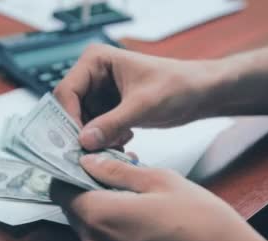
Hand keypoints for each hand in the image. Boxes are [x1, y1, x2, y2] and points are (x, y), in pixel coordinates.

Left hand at [50, 154, 267, 240]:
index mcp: (99, 217)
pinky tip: (137, 207)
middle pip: (70, 207)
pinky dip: (109, 220)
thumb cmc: (201, 220)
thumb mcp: (159, 181)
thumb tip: (88, 161)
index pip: (59, 189)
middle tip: (111, 165)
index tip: (84, 155)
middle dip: (83, 184)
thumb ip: (117, 171)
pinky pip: (101, 238)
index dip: (67, 169)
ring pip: (86, 222)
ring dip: (97, 201)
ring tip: (130, 184)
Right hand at [54, 44, 219, 150]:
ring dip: (96, 140)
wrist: (200, 93)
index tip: (77, 143)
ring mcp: (99, 93)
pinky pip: (96, 130)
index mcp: (95, 61)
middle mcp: (92, 75)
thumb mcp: (143, 105)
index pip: (67, 92)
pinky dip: (106, 141)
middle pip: (71, 110)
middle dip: (83, 132)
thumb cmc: (178, 85)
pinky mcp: (109, 109)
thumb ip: (112, 123)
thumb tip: (83, 141)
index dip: (68, 118)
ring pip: (83, 124)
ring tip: (118, 144)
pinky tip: (125, 142)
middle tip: (95, 152)